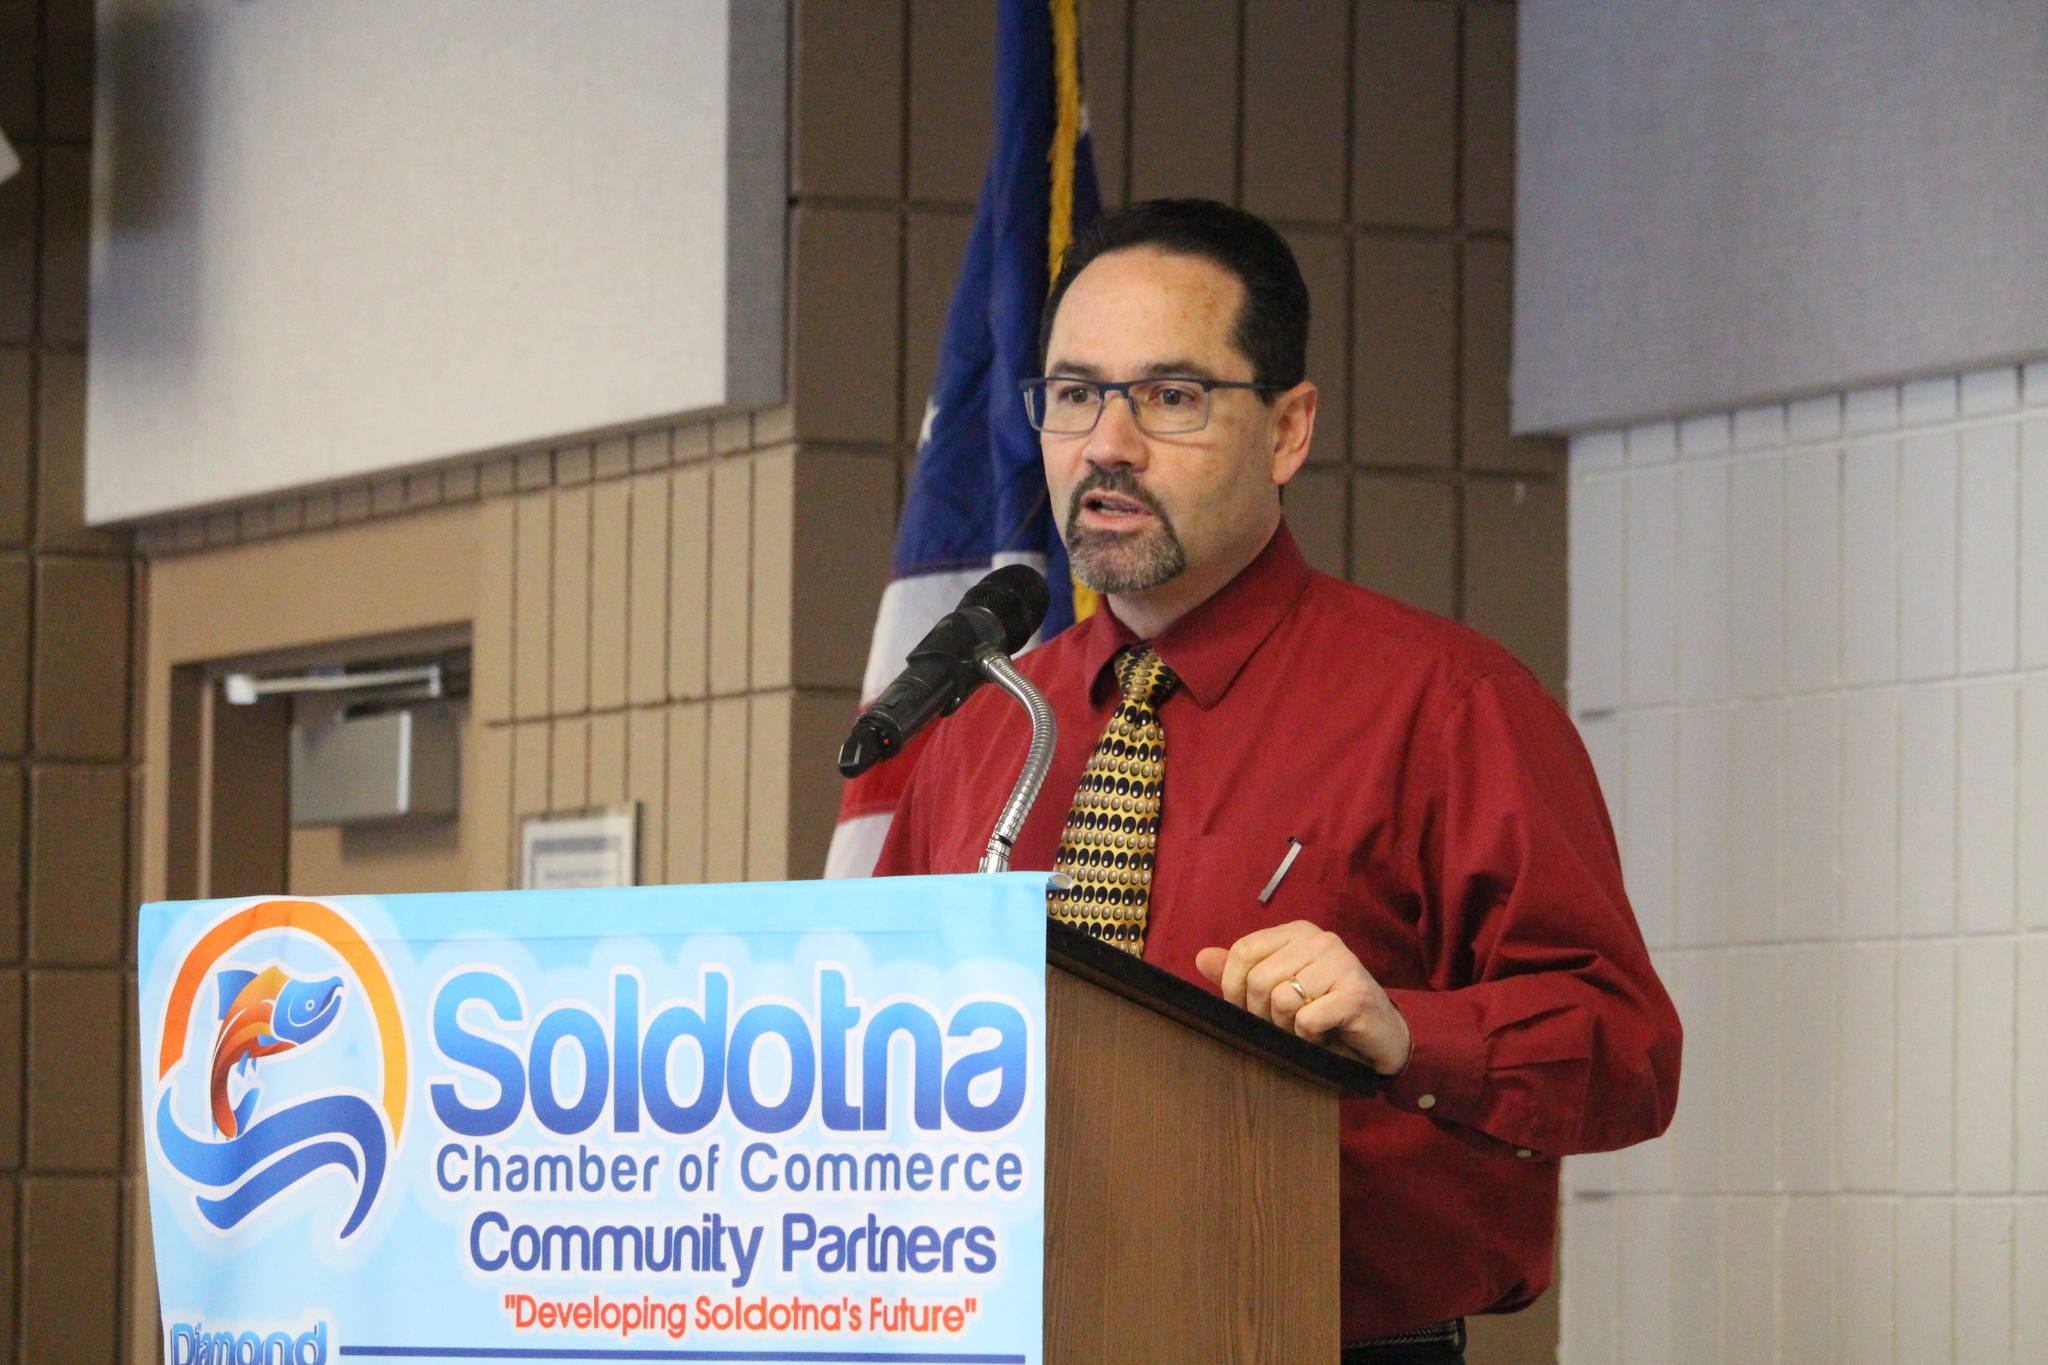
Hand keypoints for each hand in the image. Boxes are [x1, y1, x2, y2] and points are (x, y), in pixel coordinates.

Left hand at [1195, 922, 1411, 1075]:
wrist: (1379, 1035)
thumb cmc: (1324, 1011)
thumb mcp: (1279, 989)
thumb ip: (1241, 973)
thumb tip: (1201, 957)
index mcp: (1296, 933)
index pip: (1243, 951)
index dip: (1233, 988)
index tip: (1245, 1011)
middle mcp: (1319, 940)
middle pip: (1258, 980)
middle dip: (1262, 1015)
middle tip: (1284, 1026)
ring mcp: (1341, 963)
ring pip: (1282, 1000)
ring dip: (1287, 1028)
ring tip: (1306, 1029)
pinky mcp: (1356, 993)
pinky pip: (1307, 1020)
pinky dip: (1309, 1037)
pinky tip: (1325, 1034)